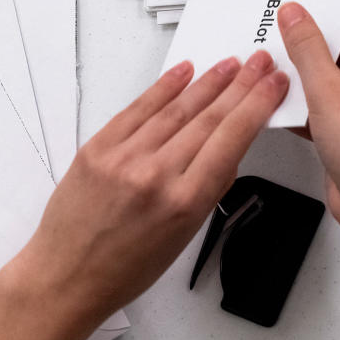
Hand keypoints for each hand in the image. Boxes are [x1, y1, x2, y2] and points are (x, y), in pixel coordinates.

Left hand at [0, 52, 288, 339]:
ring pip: (177, 108)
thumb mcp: (187, 234)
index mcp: (185, 202)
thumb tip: (232, 143)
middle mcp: (155, 175)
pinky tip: (185, 71)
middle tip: (260, 62)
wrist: (65, 277)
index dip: (258, 104)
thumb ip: (211, 186)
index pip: (232, 138)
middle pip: (210, 117)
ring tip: (231, 63)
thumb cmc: (128, 266)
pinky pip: (137, 108)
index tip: (274, 83)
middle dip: (241, 85)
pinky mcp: (97, 147)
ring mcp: (124, 158)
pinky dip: (164, 87)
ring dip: (209, 82)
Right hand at [279, 0, 339, 339]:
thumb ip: (308, 48)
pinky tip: (278, 99)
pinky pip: (322, 98)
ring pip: (330, 67)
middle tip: (288, 5)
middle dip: (316, 21)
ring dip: (304, 62)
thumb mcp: (327, 89)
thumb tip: (297, 14)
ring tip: (273, 50)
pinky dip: (301, 96)